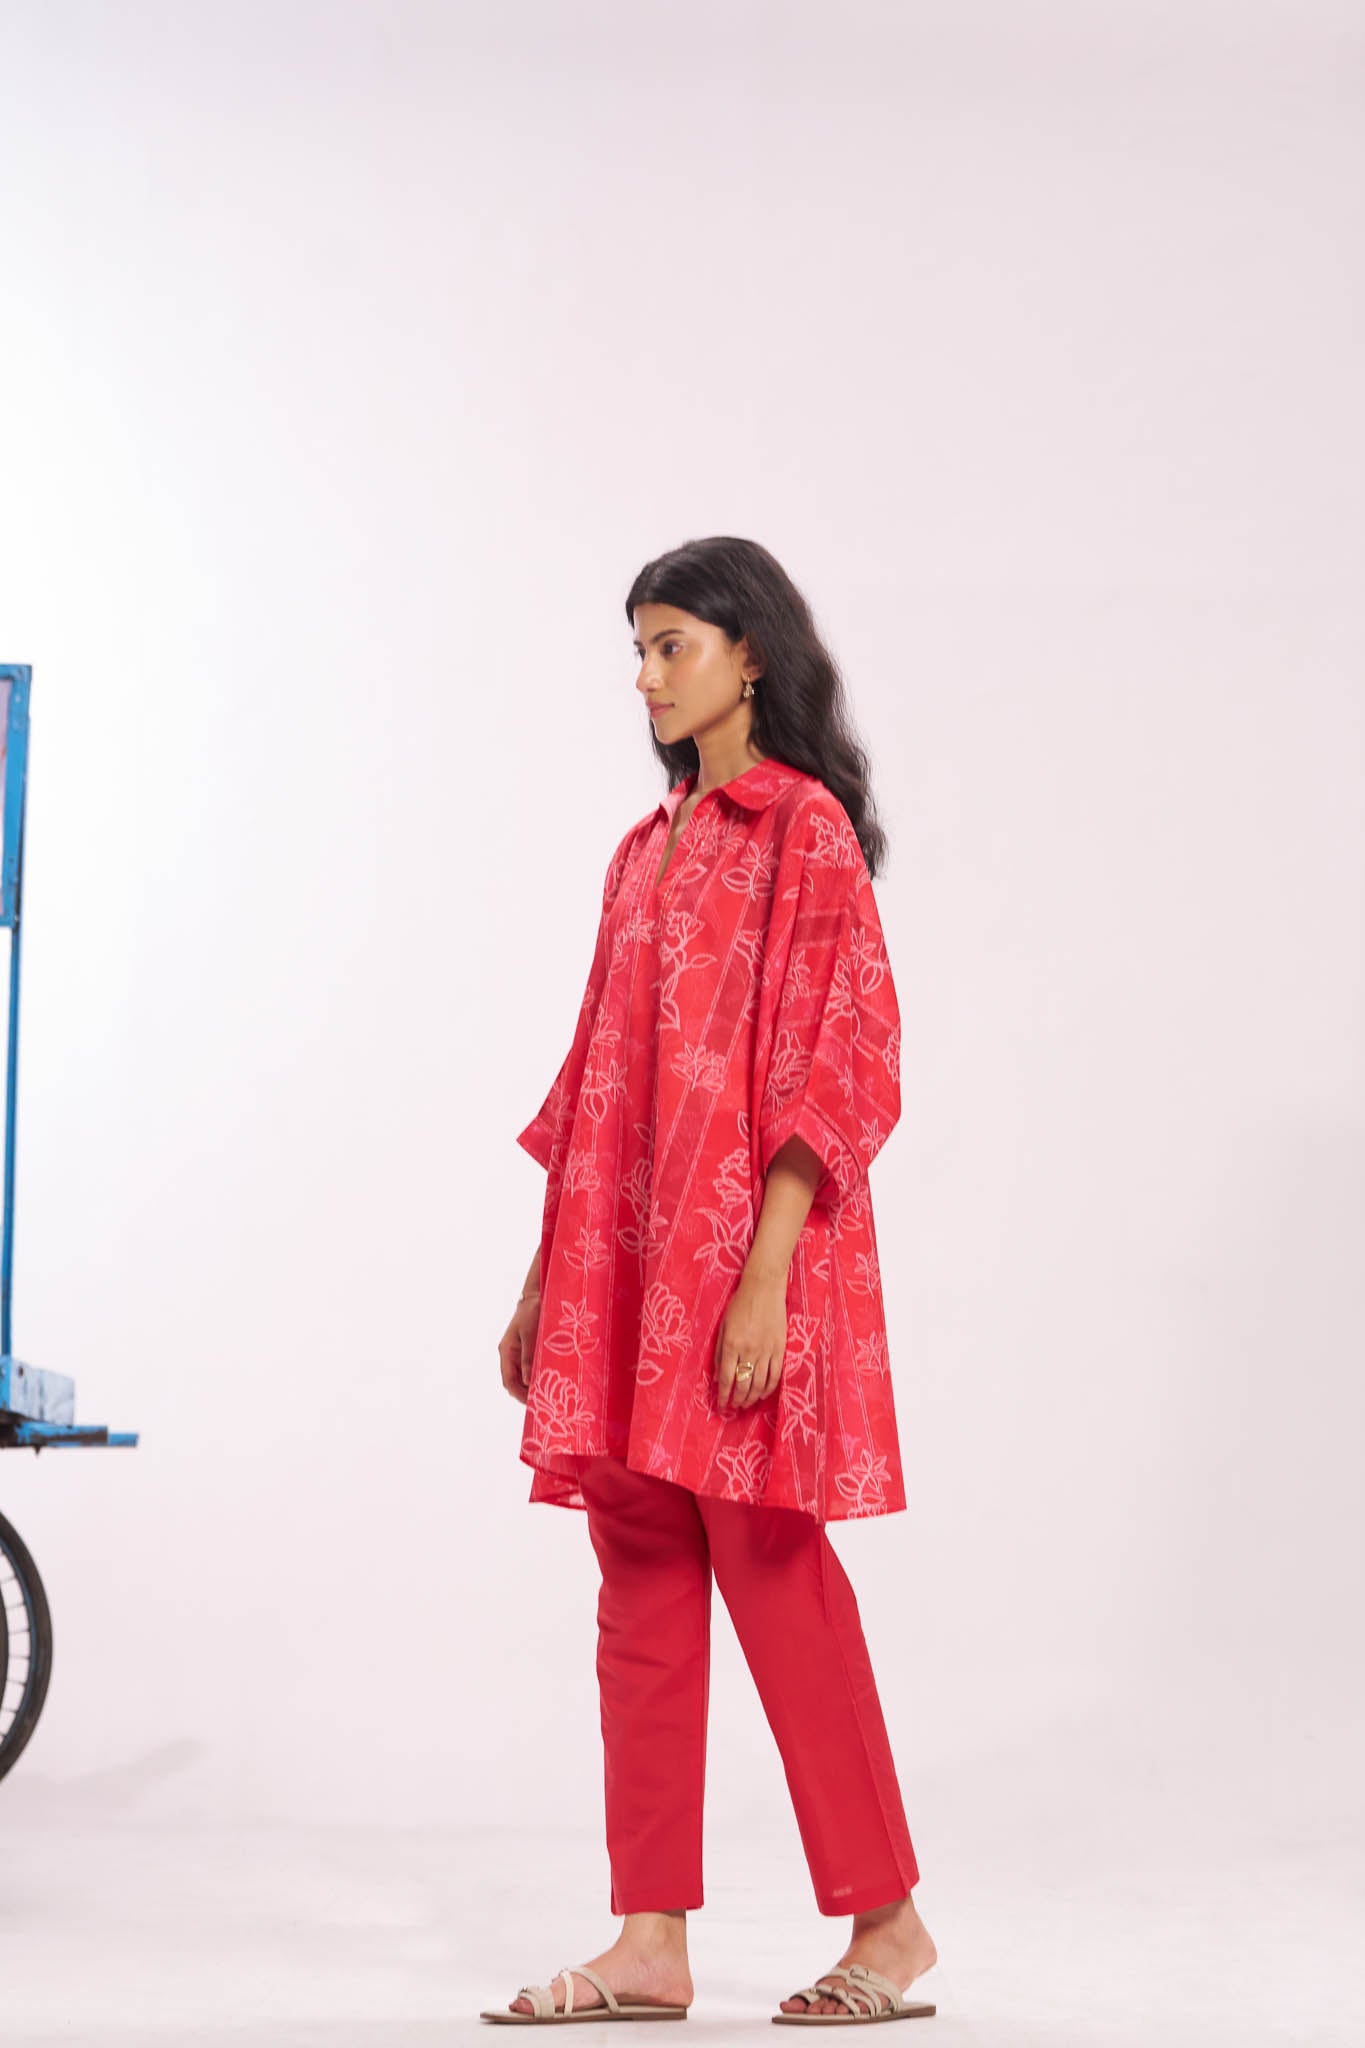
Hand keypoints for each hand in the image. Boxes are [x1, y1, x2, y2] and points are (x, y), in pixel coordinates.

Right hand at [499, 1291, 540, 1404]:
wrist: (538, 1295)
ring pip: (522, 1377)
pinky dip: (538, 1377)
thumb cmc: (533, 1311)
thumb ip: (529, 1357)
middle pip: (514, 1382)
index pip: (508, 1381)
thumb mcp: (531, 1334)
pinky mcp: (529, 1349)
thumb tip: (527, 1381)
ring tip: (548, 1396)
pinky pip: (530, 1368)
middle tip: (544, 1404)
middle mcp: (510, 1354)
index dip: (519, 1395)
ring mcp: (519, 1352)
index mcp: (507, 1351)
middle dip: (526, 1394)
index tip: (533, 1404)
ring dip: (532, 1387)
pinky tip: (550, 1381)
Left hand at [714, 1265, 786, 1410]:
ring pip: (759, 1383)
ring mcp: (766, 1350)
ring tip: (746, 1404)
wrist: (764, 1289)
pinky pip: (775, 1375)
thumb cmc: (740, 1305)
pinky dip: (768, 1388)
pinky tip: (762, 1393)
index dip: (724, 1395)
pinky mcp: (780, 1348)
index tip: (721, 1405)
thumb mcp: (723, 1326)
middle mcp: (749, 1350)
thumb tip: (718, 1378)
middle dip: (737, 1400)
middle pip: (743, 1384)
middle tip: (734, 1407)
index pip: (727, 1378)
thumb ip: (720, 1353)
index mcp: (732, 1344)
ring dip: (752, 1398)